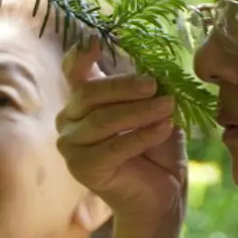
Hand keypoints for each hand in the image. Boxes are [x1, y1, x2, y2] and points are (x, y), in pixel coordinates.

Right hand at [55, 37, 186, 236]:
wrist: (161, 195)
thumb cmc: (157, 150)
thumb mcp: (155, 110)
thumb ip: (146, 87)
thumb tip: (151, 61)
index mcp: (83, 101)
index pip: (73, 72)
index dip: (79, 56)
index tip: (95, 42)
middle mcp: (69, 120)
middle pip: (89, 94)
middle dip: (124, 86)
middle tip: (156, 85)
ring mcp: (70, 146)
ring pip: (102, 120)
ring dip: (139, 112)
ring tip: (168, 107)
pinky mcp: (82, 169)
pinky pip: (111, 147)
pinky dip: (141, 136)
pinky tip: (165, 129)